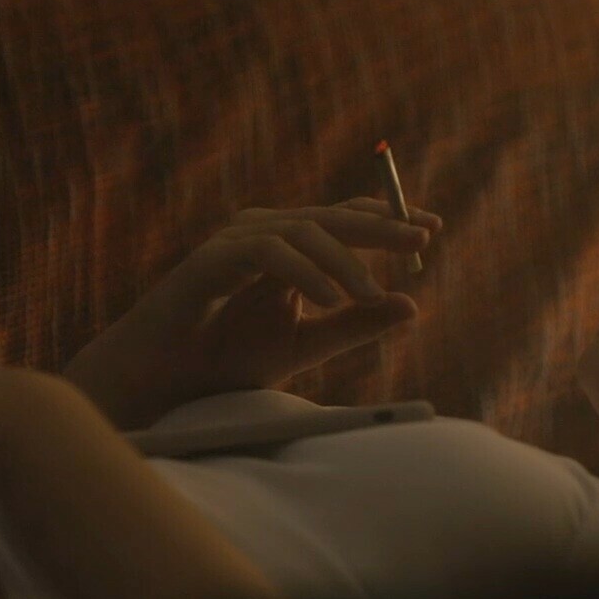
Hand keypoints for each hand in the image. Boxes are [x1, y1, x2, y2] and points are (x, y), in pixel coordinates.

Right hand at [63, 198, 441, 428]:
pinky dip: (304, 273)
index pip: (345, 220)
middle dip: (380, 228)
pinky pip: (268, 252)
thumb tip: (413, 305)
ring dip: (344, 260)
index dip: (388, 222)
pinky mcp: (213, 258)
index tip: (431, 231)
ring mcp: (237, 240)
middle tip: (420, 240)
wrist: (167, 381)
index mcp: (288, 247)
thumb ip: (354, 324)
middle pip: (332, 217)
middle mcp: (265, 233)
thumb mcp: (306, 343)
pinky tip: (331, 299)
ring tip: (371, 293)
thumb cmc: (229, 360)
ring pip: (304, 230)